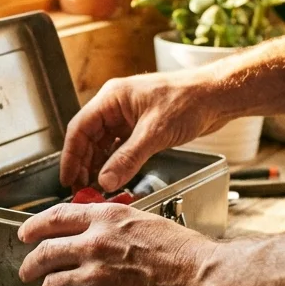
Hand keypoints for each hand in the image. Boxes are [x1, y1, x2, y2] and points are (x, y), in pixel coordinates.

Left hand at [17, 203, 218, 285]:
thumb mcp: (147, 223)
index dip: (34, 227)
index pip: (55, 217)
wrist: (207, 282)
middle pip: (44, 253)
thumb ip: (117, 226)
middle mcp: (95, 244)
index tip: (25, 234)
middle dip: (31, 266)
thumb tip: (99, 233)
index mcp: (107, 219)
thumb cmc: (188, 255)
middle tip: (27, 272)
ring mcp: (96, 277)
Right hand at [60, 70, 223, 191]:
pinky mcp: (141, 126)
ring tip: (96, 187)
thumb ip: (128, 158)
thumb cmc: (190, 100)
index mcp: (112, 98)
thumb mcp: (154, 133)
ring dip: (99, 166)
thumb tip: (106, 180)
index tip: (67, 178)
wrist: (217, 96)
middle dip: (83, 164)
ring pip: (103, 144)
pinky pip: (120, 147)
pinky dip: (115, 163)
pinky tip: (115, 177)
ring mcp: (128, 116)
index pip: (80, 128)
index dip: (71, 156)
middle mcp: (116, 106)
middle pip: (88, 138)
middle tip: (81, 189)